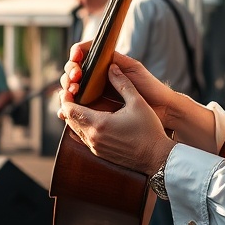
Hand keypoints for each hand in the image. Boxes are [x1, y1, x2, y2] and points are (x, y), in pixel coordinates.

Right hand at [59, 41, 175, 124]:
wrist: (161, 109)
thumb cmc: (150, 87)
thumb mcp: (133, 70)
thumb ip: (117, 62)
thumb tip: (99, 55)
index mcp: (106, 65)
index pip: (84, 55)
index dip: (76, 54)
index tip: (76, 56)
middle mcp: (97, 78)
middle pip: (74, 71)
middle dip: (70, 72)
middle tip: (76, 76)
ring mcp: (95, 94)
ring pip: (72, 88)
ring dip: (68, 88)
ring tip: (72, 91)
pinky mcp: (96, 110)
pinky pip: (78, 108)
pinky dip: (69, 108)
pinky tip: (64, 109)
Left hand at [59, 64, 174, 173]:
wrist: (158, 158)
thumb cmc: (149, 130)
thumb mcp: (137, 102)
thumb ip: (122, 83)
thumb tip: (111, 67)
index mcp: (99, 123)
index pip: (69, 110)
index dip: (66, 97)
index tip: (71, 87)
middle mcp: (93, 138)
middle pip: (69, 119)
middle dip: (69, 105)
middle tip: (74, 91)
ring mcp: (96, 148)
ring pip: (75, 130)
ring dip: (75, 116)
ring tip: (81, 103)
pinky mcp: (100, 154)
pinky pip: (83, 139)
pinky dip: (83, 127)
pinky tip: (92, 118)